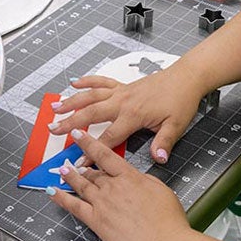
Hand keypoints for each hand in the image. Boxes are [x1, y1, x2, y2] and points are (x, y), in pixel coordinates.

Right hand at [49, 64, 205, 163]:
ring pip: (91, 96)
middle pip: (90, 114)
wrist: (187, 77)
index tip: (79, 163)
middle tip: (53, 129)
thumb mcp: (176, 125)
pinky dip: (87, 81)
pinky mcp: (124, 84)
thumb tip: (158, 158)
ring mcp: (121, 91)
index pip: (108, 138)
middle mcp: (122, 102)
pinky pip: (101, 81)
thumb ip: (164, 142)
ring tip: (54, 106)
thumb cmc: (181, 100)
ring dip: (72, 101)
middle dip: (70, 123)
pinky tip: (75, 82)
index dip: (92, 152)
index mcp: (133, 115)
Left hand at [49, 130, 191, 240]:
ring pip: (81, 185)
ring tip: (62, 170)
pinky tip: (52, 193)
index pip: (105, 155)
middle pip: (93, 172)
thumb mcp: (161, 190)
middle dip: (82, 165)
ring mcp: (103, 204)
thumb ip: (144, 180)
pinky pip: (74, 207)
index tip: (79, 135)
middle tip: (73, 160)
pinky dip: (61, 199)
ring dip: (70, 176)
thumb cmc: (169, 222)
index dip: (89, 143)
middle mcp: (114, 187)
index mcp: (130, 177)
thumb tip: (135, 178)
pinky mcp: (97, 222)